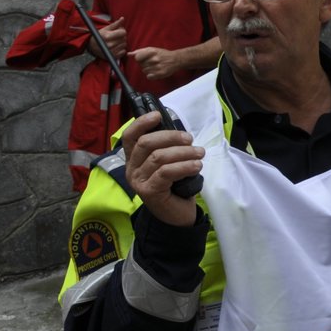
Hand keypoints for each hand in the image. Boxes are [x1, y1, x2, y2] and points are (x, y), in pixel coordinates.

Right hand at [97, 16, 126, 58]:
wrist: (93, 46)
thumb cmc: (101, 36)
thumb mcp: (106, 28)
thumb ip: (115, 24)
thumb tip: (122, 18)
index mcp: (107, 36)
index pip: (123, 32)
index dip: (122, 31)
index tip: (118, 31)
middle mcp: (109, 45)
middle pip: (124, 39)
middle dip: (121, 37)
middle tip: (115, 37)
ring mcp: (111, 52)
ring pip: (124, 45)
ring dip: (122, 43)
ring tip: (115, 42)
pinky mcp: (113, 57)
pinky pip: (124, 52)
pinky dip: (121, 49)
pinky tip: (116, 47)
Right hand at [121, 109, 202, 226]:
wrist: (177, 215)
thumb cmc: (175, 185)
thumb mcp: (170, 163)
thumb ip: (168, 148)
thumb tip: (180, 133)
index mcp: (134, 158)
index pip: (130, 136)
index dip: (142, 123)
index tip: (158, 115)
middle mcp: (132, 168)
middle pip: (146, 143)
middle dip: (171, 137)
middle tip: (190, 140)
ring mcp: (138, 181)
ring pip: (158, 157)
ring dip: (183, 152)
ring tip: (200, 153)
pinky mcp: (149, 192)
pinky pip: (166, 172)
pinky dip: (184, 166)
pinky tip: (196, 166)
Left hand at [131, 46, 182, 80]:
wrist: (176, 59)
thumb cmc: (163, 54)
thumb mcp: (151, 49)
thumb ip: (139, 51)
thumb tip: (129, 54)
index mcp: (152, 52)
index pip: (137, 58)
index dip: (139, 59)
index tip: (143, 58)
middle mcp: (154, 59)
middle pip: (141, 65)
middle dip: (144, 64)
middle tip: (151, 62)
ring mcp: (158, 67)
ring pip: (144, 71)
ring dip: (148, 70)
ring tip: (154, 67)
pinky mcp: (160, 74)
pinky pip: (149, 77)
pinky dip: (151, 75)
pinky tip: (155, 71)